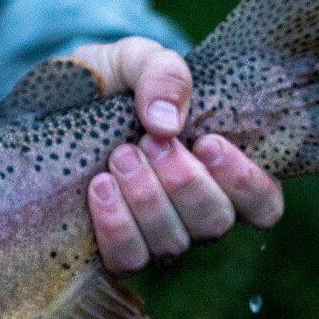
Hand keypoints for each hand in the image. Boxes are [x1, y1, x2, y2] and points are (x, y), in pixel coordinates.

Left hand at [72, 36, 284, 273]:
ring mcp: (156, 233)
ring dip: (147, 199)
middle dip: (183, 182)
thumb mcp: (135, 59)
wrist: (55, 101)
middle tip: (148, 142)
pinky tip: (100, 187)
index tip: (208, 142)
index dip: (246, 182)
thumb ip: (162, 73)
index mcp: (219, 169)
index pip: (263, 203)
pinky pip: (129, 259)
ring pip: (173, 243)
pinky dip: (117, 225)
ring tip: (120, 156)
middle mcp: (194, 210)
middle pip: (216, 222)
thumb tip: (166, 123)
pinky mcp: (115, 248)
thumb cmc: (110, 82)